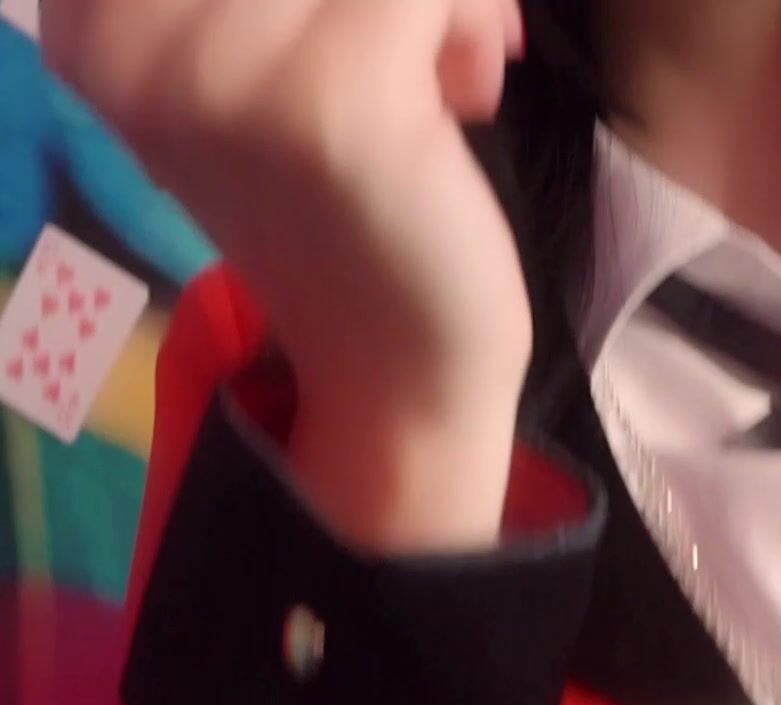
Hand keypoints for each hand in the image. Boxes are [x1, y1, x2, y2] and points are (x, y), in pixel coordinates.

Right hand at [41, 0, 531, 540]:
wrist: (395, 367)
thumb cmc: (341, 188)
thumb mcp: (260, 39)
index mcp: (86, 21)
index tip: (349, 23)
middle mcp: (121, 41)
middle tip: (417, 20)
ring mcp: (218, 72)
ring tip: (440, 60)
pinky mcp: (328, 102)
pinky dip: (469, 15)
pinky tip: (459, 93)